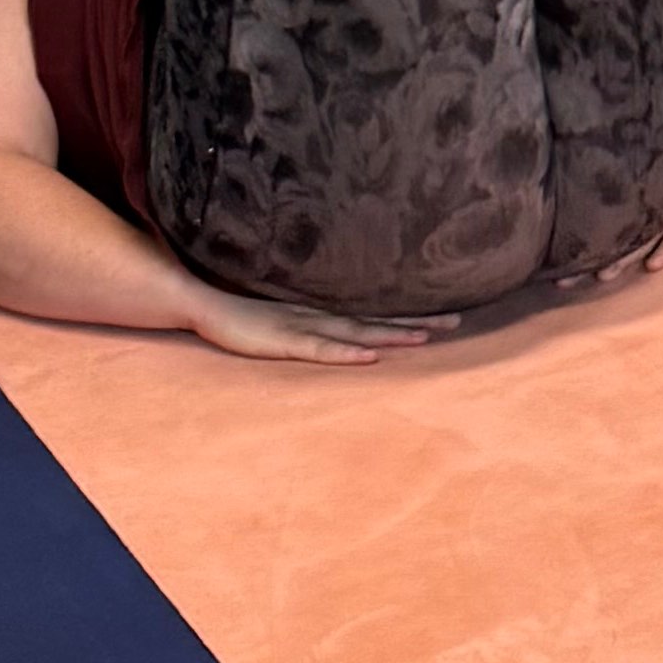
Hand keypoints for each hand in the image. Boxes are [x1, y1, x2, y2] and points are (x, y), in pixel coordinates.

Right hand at [184, 277, 458, 364]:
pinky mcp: (281, 342)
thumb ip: (317, 319)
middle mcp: (322, 315)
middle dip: (417, 322)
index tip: (452, 314)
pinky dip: (345, 354)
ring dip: (390, 335)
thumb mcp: (289, 316)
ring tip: (425, 338)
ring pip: (356, 333)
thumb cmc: (246, 312)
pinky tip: (368, 357)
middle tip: (458, 322)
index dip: (413, 313)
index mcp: (326, 311)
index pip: (378, 312)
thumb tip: (349, 328)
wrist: (205, 304)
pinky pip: (319, 350)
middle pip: (377, 320)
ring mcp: (302, 326)